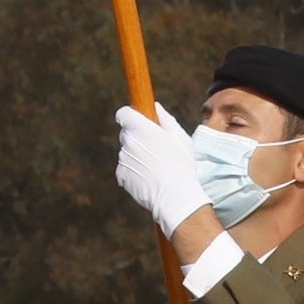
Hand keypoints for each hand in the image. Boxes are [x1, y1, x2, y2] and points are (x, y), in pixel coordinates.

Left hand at [109, 104, 207, 236]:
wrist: (175, 197)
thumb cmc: (182, 166)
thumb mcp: (181, 139)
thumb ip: (166, 119)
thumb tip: (155, 107)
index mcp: (141, 129)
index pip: (123, 113)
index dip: (130, 116)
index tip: (138, 121)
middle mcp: (128, 142)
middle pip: (126, 133)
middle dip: (137, 138)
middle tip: (156, 149)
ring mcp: (122, 159)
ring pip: (127, 152)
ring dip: (137, 156)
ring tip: (157, 168)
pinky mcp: (120, 175)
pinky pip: (125, 168)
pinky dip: (134, 171)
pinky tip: (150, 178)